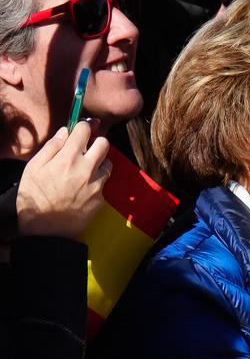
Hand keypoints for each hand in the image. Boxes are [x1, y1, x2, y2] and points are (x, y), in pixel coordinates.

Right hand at [16, 122, 110, 238]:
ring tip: (85, 169)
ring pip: (108, 162)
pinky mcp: (102, 198)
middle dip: (96, 142)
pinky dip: (97, 180)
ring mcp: (97, 184)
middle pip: (104, 143)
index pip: (84, 131)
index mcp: (67, 159)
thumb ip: (51, 148)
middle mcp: (86, 169)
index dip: (83, 127)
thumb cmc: (34, 198)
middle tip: (85, 149)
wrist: (46, 231)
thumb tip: (64, 132)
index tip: (81, 129)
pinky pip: (104, 182)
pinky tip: (83, 187)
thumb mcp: (33, 169)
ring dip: (99, 162)